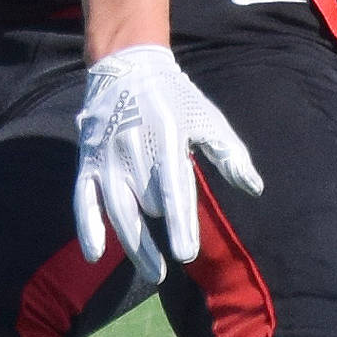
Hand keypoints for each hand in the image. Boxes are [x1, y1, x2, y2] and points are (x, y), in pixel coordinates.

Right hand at [73, 46, 262, 285]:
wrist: (126, 65)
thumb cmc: (174, 97)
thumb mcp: (206, 118)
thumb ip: (229, 154)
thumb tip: (254, 188)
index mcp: (167, 138)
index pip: (174, 190)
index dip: (180, 224)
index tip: (186, 253)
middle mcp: (133, 149)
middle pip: (146, 203)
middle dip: (158, 232)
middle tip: (170, 264)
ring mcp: (106, 157)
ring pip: (118, 209)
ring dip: (133, 243)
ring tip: (151, 271)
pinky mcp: (86, 160)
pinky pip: (82, 199)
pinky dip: (87, 226)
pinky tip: (95, 254)